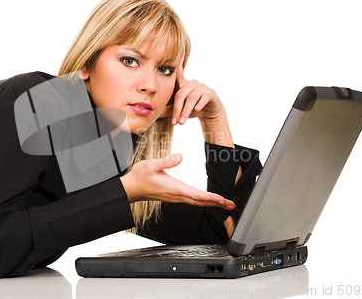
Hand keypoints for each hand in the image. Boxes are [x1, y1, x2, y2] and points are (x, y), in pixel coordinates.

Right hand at [120, 153, 234, 209]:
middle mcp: (176, 195)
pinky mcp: (173, 196)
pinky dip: (202, 201)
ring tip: (224, 204)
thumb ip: (166, 161)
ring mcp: (175, 197)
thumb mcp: (151, 165)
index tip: (222, 200)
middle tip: (231, 205)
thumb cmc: (139, 177)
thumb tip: (180, 156)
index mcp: (174, 188)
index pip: (196, 195)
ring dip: (211, 203)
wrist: (130, 188)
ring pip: (197, 202)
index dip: (211, 198)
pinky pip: (191, 201)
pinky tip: (207, 200)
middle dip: (217, 203)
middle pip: (200, 201)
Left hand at [159, 54, 224, 124]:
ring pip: (191, 98)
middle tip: (175, 121)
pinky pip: (203, 97)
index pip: (178, 71)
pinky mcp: (211, 93)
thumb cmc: (192, 109)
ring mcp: (202, 87)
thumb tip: (154, 114)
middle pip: (181, 94)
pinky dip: (199, 104)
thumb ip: (168, 110)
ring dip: (186, 111)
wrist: (209, 113)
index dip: (176, 62)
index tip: (176, 51)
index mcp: (183, 84)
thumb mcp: (178, 111)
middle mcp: (192, 83)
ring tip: (182, 122)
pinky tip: (197, 110)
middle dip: (177, 109)